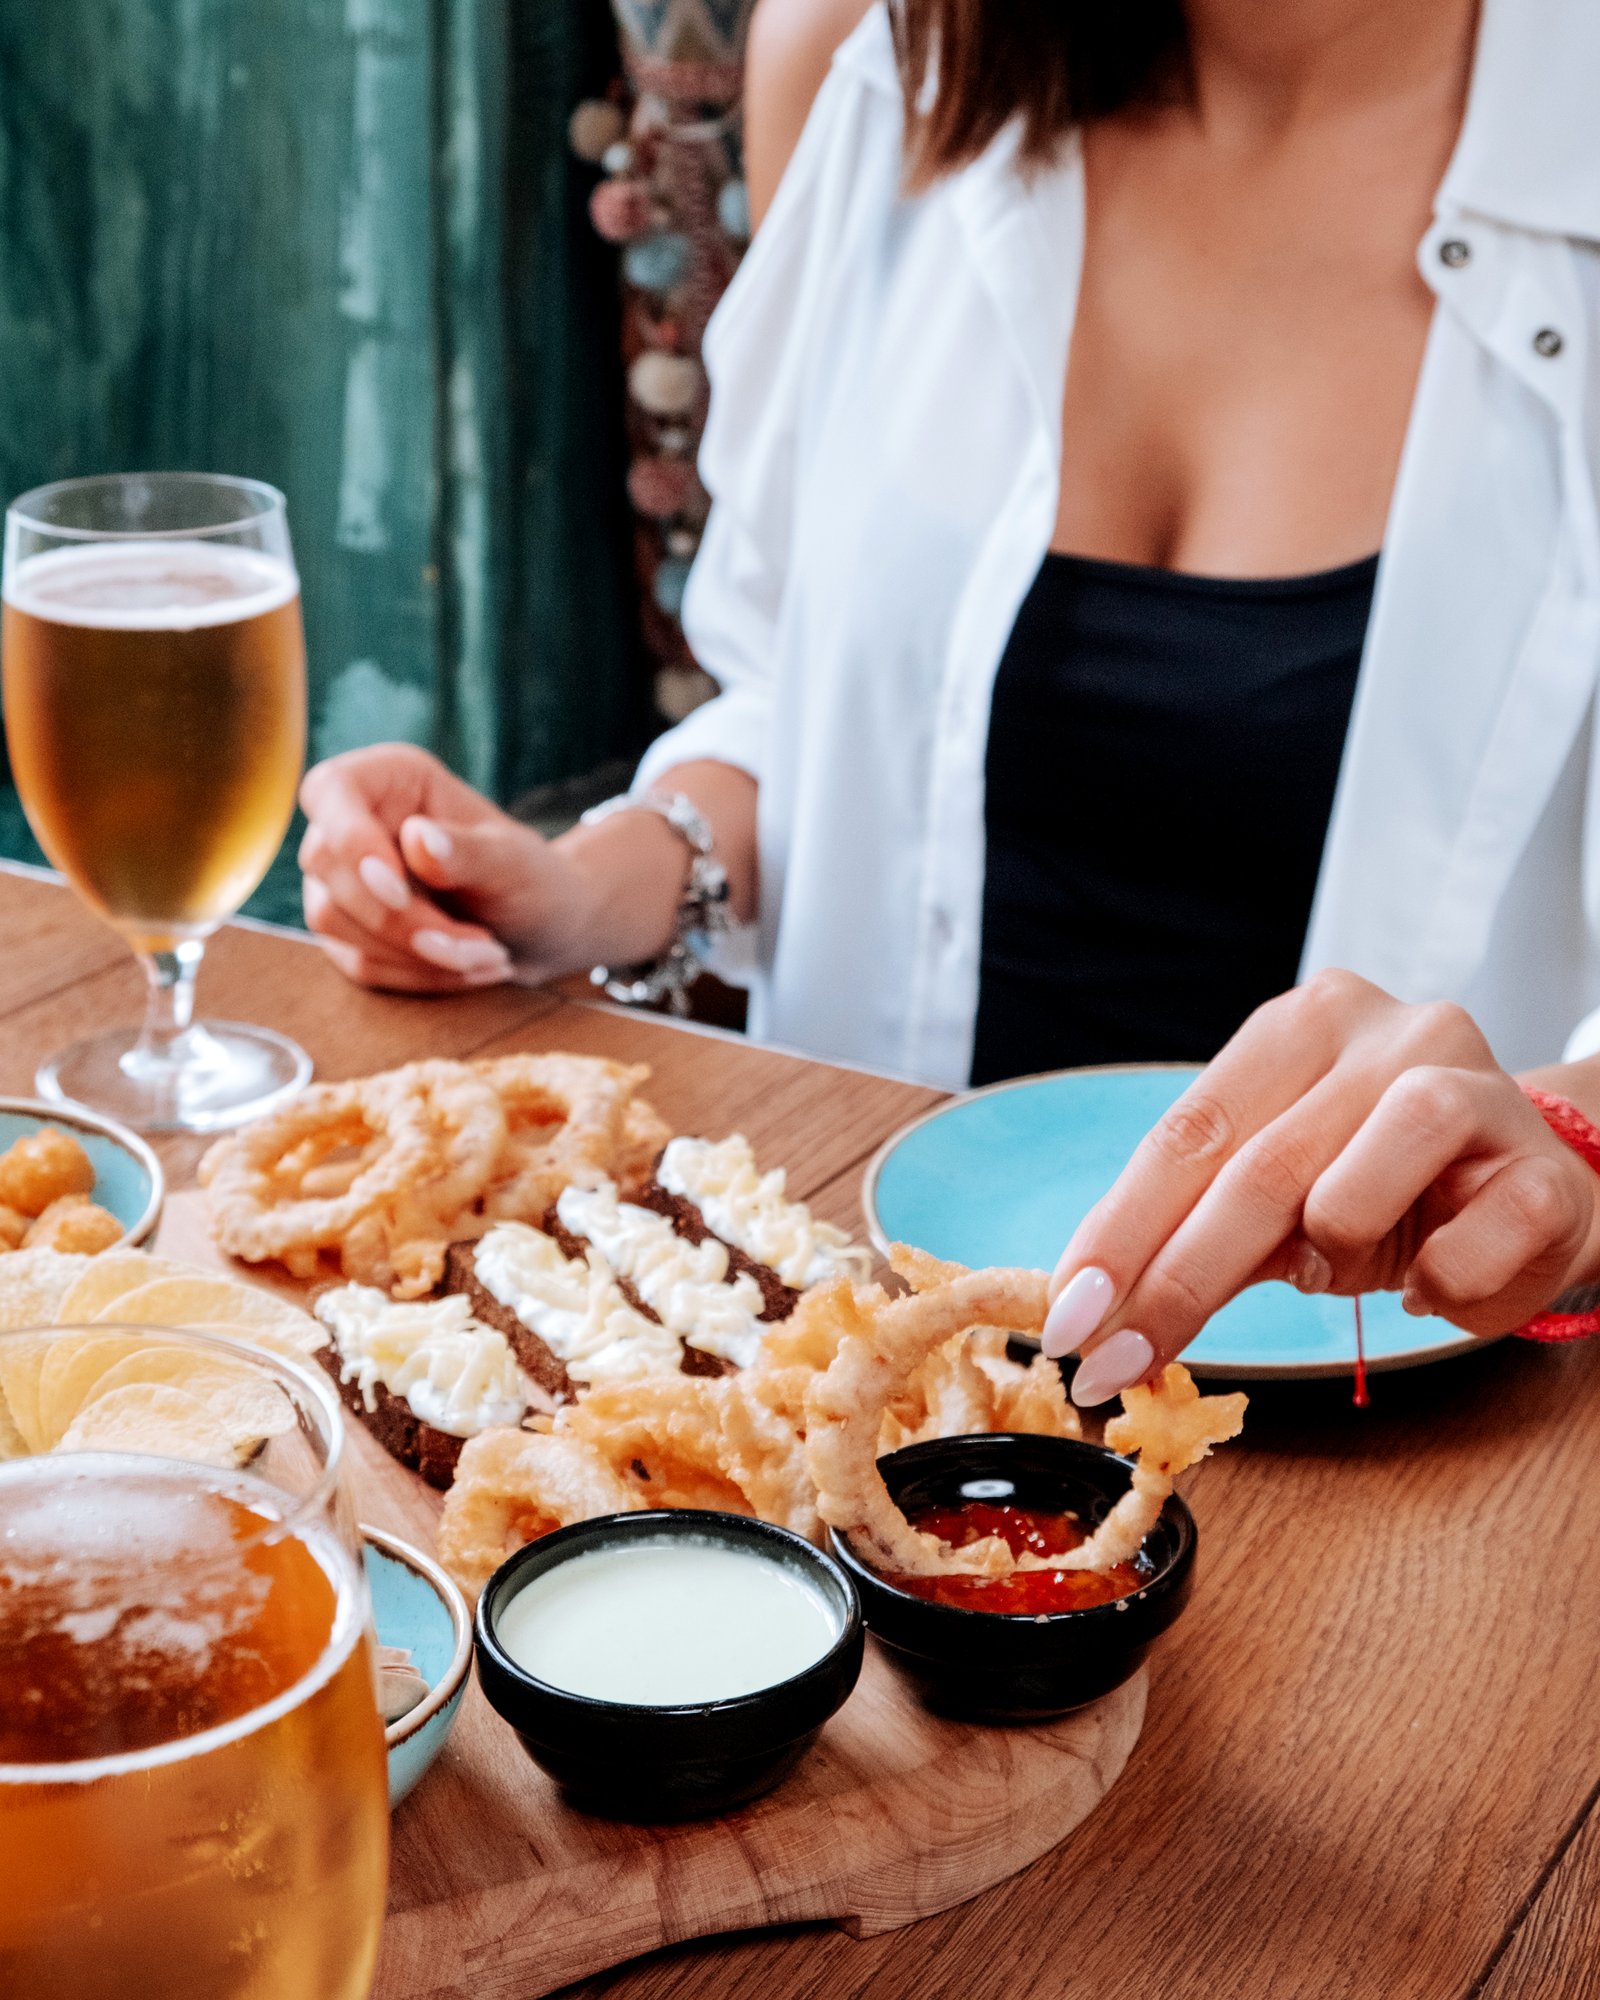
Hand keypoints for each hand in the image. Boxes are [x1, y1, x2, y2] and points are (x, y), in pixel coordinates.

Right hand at [298, 746, 602, 992]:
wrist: (542, 933)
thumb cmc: (531, 881)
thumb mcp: (516, 864)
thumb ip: (468, 851)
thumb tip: (418, 838)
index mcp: (393, 780)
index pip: (330, 788)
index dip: (351, 839)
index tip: (398, 890)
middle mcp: (355, 824)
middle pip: (329, 865)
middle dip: (402, 919)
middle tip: (482, 945)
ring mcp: (342, 880)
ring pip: (332, 920)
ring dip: (414, 954)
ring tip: (488, 958)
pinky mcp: (347, 933)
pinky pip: (358, 962)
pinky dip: (417, 975)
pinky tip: (468, 971)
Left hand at [1041, 971, 1599, 1402]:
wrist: (1551, 1183)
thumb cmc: (1398, 1186)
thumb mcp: (1289, 1193)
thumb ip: (1199, 1232)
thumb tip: (1096, 1315)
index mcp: (1303, 1027)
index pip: (1188, 1133)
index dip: (1118, 1232)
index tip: (1069, 1319)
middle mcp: (1388, 1035)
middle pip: (1251, 1173)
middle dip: (1171, 1285)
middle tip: (1114, 1365)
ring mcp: (1476, 1091)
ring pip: (1345, 1203)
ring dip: (1325, 1261)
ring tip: (1346, 1265)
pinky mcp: (1544, 1172)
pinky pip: (1451, 1262)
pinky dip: (1427, 1292)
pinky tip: (1438, 1276)